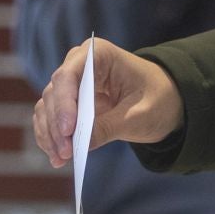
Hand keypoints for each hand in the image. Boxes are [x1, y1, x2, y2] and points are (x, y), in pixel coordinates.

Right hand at [31, 37, 182, 166]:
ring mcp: (72, 84)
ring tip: (61, 159)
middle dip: (57, 125)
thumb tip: (79, 144)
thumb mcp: (139, 116)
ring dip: (50, 134)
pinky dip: (51, 138)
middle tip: (65, 153)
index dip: (64, 103)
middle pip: (54, 93)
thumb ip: (109, 128)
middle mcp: (79, 64)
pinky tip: (57, 157)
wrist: (166, 101)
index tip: (68, 130)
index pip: (69, 75)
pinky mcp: (70, 103)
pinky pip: (51, 119)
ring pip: (48, 107)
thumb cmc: (158, 99)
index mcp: (99, 54)